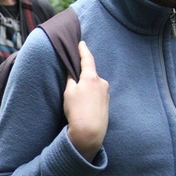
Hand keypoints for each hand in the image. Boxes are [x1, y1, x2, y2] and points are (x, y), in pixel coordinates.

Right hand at [64, 42, 108, 161]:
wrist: (90, 132)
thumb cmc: (77, 111)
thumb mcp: (68, 93)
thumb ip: (71, 79)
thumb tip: (74, 73)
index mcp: (91, 77)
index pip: (87, 59)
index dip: (83, 50)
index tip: (81, 43)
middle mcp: (102, 82)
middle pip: (90, 73)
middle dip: (82, 75)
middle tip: (72, 81)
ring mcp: (106, 93)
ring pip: (93, 85)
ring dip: (86, 87)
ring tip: (77, 99)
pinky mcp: (106, 102)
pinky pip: (96, 94)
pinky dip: (90, 95)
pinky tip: (84, 105)